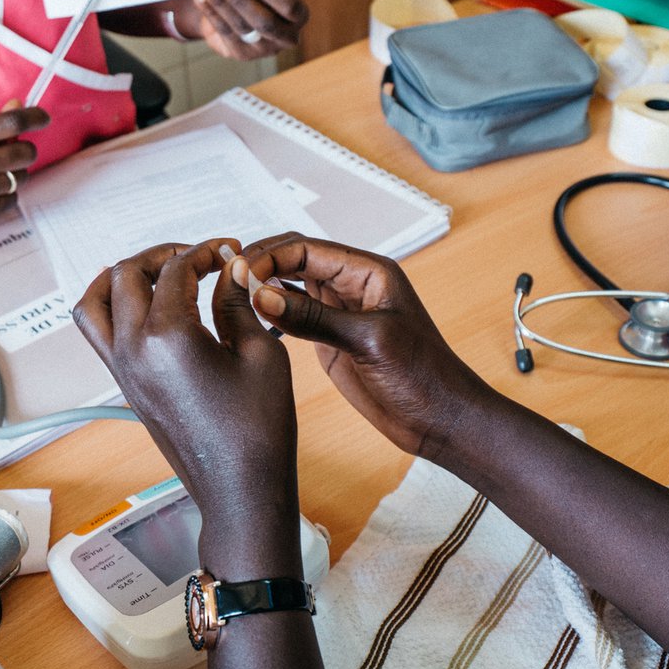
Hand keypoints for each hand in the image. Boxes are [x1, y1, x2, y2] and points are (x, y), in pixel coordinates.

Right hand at [0, 106, 47, 241]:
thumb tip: (16, 106)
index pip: (12, 123)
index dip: (35, 118)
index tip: (43, 118)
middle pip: (25, 152)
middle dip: (25, 151)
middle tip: (16, 153)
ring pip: (20, 178)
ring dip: (12, 175)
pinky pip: (11, 200)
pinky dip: (4, 195)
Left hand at [73, 240, 302, 578]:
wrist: (240, 489)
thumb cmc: (258, 430)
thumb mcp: (262, 354)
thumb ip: (238, 303)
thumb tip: (230, 271)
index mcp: (168, 336)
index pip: (176, 268)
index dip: (205, 250)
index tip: (229, 250)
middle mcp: (134, 350)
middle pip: (126, 274)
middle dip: (161, 256)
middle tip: (197, 257)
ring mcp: (122, 370)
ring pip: (94, 303)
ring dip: (121, 278)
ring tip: (158, 273)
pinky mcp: (125, 387)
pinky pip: (98, 334)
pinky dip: (111, 308)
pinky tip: (145, 307)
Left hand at [193, 0, 308, 59]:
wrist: (241, 19)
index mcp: (298, 16)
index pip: (289, 6)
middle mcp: (286, 37)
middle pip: (264, 20)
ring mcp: (264, 50)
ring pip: (242, 27)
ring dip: (222, 5)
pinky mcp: (242, 54)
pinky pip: (226, 33)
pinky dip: (211, 14)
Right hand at [237, 234, 495, 461]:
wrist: (441, 420)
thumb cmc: (423, 376)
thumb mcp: (368, 342)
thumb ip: (314, 318)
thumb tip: (262, 295)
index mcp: (368, 272)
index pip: (308, 248)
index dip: (271, 254)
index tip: (240, 271)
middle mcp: (351, 286)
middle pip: (294, 259)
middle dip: (261, 264)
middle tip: (227, 281)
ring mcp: (338, 313)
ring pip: (290, 286)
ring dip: (261, 287)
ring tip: (228, 295)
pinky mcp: (330, 340)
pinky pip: (293, 317)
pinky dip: (269, 314)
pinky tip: (248, 316)